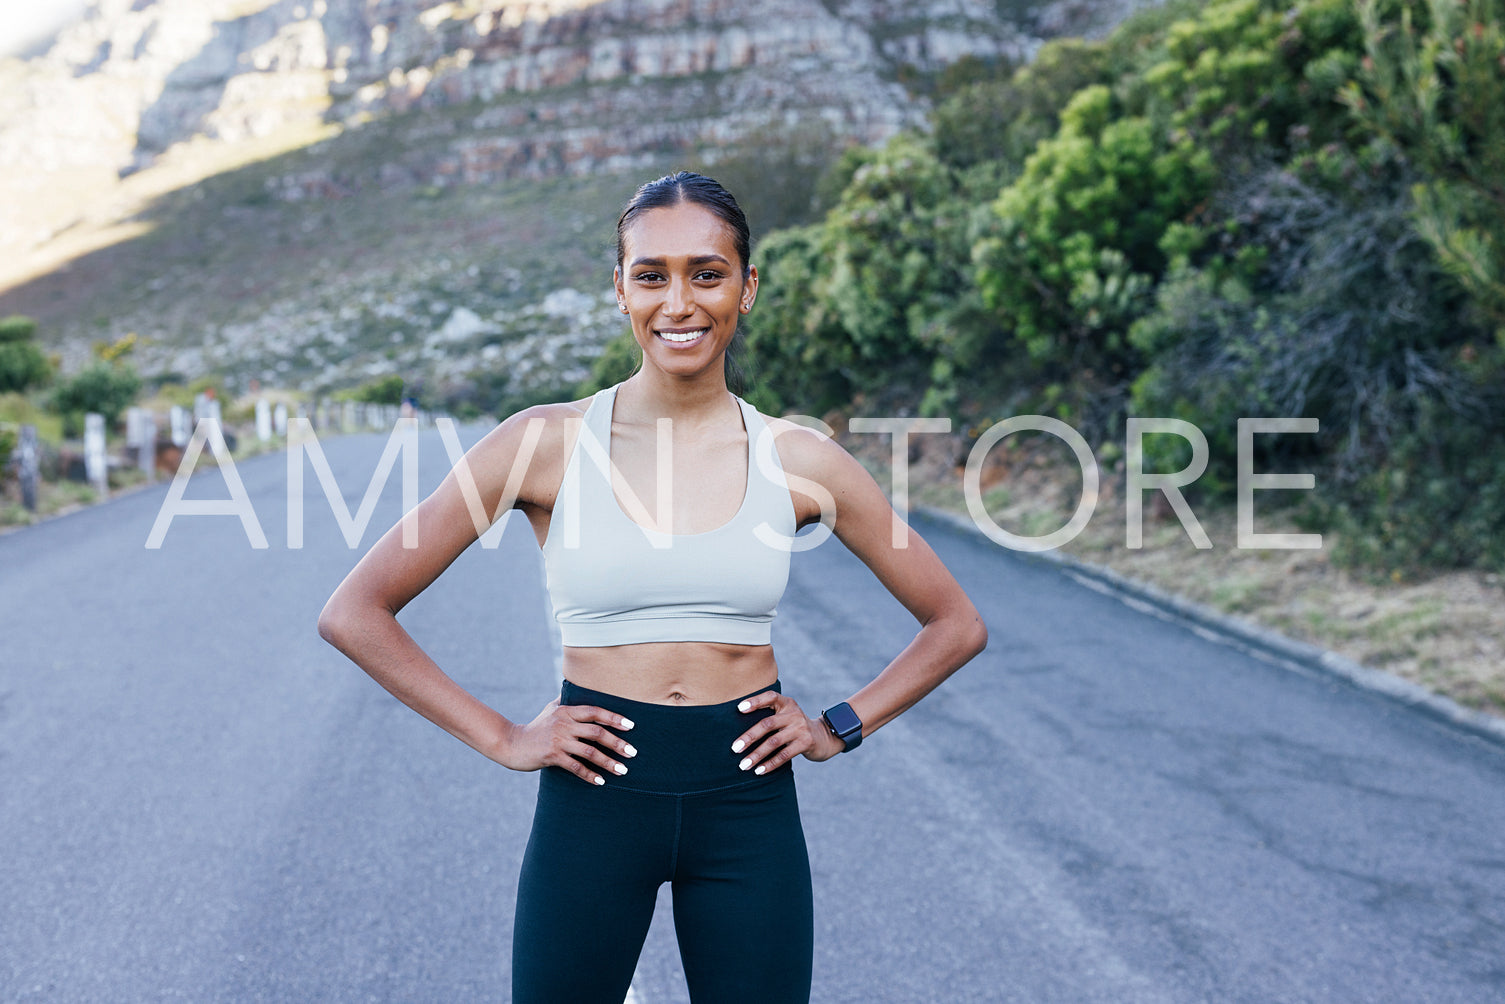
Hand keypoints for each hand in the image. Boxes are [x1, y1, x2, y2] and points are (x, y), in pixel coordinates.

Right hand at [498, 698, 636, 785]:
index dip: (614, 718)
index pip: (595, 712)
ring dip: (608, 762)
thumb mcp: (550, 709)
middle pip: (596, 733)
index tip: (631, 726)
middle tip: (632, 752)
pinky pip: (576, 767)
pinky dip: (590, 775)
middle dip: (617, 743)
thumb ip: (566, 701)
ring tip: (622, 770)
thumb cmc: (536, 727)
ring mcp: (558, 740)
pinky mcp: (552, 756)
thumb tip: (577, 688)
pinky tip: (601, 781)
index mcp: (566, 711)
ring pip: (589, 752)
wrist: (512, 744)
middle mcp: (564, 724)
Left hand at [732, 691, 845, 773]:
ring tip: (744, 765)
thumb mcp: (786, 716)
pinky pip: (784, 755)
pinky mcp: (806, 743)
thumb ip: (770, 716)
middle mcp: (794, 713)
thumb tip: (740, 732)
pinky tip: (759, 770)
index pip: (770, 697)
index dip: (755, 701)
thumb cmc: (795, 727)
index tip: (739, 709)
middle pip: (767, 724)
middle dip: (749, 737)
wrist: (823, 737)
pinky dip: (770, 764)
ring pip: (773, 742)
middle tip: (735, 748)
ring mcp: (801, 728)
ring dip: (757, 755)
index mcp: (786, 703)